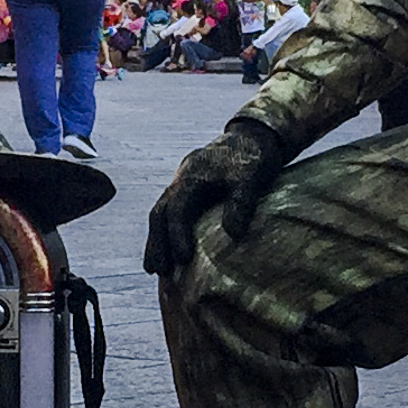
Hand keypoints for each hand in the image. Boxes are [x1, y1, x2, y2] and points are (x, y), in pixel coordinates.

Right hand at [144, 118, 289, 276]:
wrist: (253, 136)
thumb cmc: (253, 157)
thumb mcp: (251, 177)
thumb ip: (241, 203)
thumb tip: (233, 235)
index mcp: (192, 176)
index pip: (177, 209)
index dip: (177, 235)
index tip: (183, 260)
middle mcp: (181, 180)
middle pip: (159, 213)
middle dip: (157, 243)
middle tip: (157, 271)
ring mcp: (182, 184)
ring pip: (160, 214)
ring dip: (156, 241)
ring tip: (154, 269)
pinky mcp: (189, 190)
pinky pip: (170, 213)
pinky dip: (165, 233)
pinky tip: (168, 252)